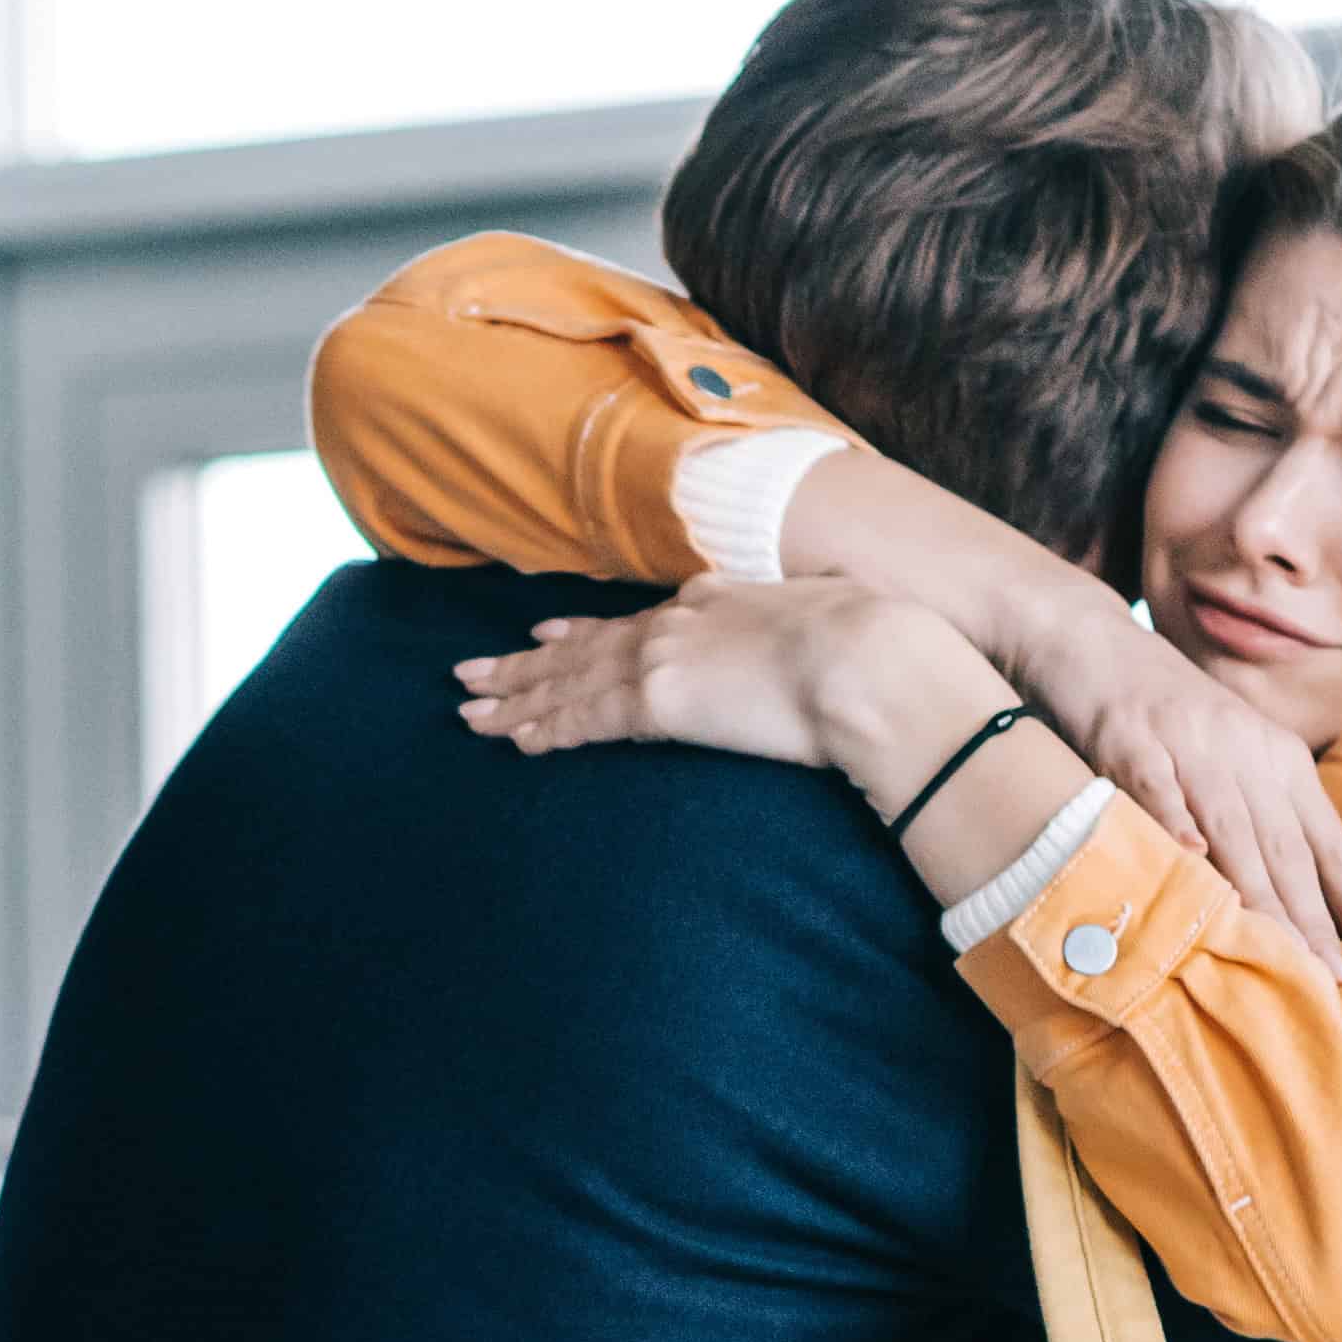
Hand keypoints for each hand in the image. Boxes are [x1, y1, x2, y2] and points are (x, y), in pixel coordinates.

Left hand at [456, 579, 999, 797]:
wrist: (872, 658)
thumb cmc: (872, 649)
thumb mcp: (828, 623)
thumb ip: (795, 634)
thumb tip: (807, 653)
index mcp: (714, 600)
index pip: (631, 621)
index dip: (580, 629)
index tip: (544, 633)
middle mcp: (677, 622)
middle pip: (582, 648)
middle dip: (523, 665)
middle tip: (469, 675)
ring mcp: (663, 659)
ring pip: (569, 683)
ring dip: (516, 700)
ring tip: (468, 712)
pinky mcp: (658, 703)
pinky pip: (585, 721)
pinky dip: (547, 729)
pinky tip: (516, 740)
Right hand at [1057, 656, 1341, 954]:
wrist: (1093, 640)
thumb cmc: (1165, 714)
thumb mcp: (1231, 757)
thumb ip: (1263, 819)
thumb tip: (1301, 906)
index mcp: (1281, 761)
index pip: (1329, 846)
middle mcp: (1246, 753)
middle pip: (1286, 849)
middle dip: (1315, 922)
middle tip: (1338, 984)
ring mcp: (1188, 744)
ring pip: (1232, 829)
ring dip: (1259, 896)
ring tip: (1282, 955)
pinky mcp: (1129, 737)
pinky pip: (1154, 785)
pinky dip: (1173, 820)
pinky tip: (1191, 859)